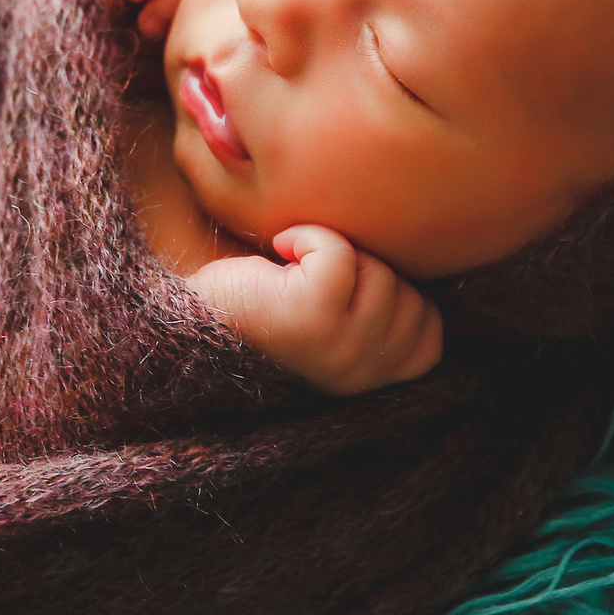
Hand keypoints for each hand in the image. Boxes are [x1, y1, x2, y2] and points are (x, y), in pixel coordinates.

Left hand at [185, 225, 444, 395]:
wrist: (163, 304)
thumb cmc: (245, 294)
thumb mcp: (332, 301)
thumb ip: (381, 296)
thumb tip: (450, 229)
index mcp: (366, 385)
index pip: (431, 339)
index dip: (387, 295)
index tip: (330, 291)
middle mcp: (357, 383)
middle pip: (413, 300)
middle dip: (362, 270)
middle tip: (303, 279)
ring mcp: (337, 356)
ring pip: (383, 276)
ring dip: (332, 252)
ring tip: (287, 270)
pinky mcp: (309, 323)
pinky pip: (343, 256)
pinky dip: (309, 239)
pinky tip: (275, 253)